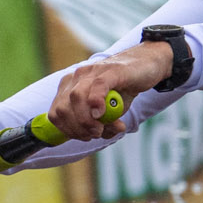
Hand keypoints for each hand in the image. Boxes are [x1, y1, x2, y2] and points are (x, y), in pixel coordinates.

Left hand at [46, 46, 163, 142]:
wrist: (147, 65)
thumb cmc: (125, 88)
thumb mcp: (113, 111)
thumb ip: (105, 124)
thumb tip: (101, 133)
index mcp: (71, 86)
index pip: (56, 113)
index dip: (67, 130)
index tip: (84, 137)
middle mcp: (77, 77)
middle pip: (62, 108)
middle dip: (76, 128)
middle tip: (94, 134)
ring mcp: (92, 71)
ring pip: (76, 98)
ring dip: (85, 120)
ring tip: (100, 128)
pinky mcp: (111, 70)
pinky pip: (97, 86)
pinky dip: (96, 103)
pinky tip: (102, 113)